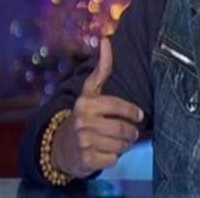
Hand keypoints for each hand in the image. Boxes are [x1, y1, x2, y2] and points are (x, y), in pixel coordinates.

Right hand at [51, 38, 143, 178]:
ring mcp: (82, 141)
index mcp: (86, 102)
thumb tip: (105, 39)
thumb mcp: (90, 91)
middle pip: (123, 128)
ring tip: (119, 141)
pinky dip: (114, 157)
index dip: (133, 112)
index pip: (119, 107)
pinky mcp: (85, 160)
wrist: (60, 147)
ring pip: (120, 145)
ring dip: (125, 145)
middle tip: (131, 132)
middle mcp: (82, 121)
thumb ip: (101, 68)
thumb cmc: (85, 114)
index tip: (139, 116)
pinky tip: (106, 152)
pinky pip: (113, 160)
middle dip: (132, 132)